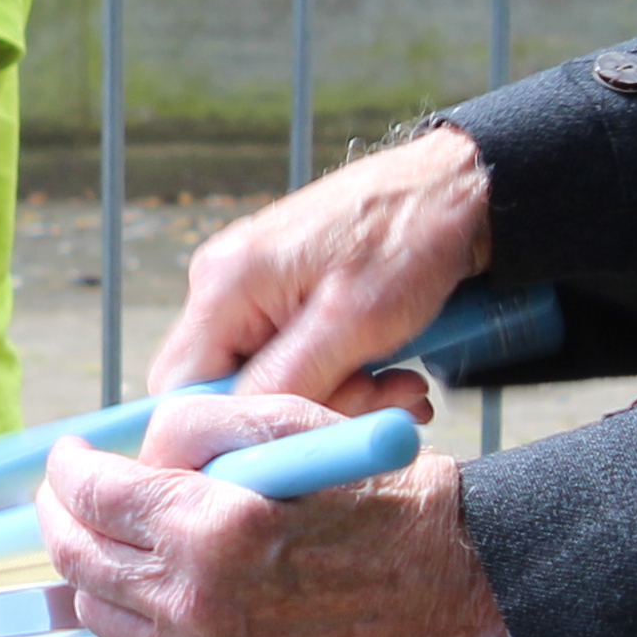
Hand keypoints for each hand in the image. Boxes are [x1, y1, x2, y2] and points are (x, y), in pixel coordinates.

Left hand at [40, 387, 517, 636]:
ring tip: (97, 527)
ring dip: (84, 559)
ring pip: (98, 603)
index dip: (70, 467)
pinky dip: (121, 602)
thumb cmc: (384, 499)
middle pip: (80, 552)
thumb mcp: (290, 424)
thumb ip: (196, 426)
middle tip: (66, 487)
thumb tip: (141, 452)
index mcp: (214, 526)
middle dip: (61, 511)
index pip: (95, 495)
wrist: (451, 584)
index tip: (72, 454)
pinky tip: (135, 572)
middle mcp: (201, 594)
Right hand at [145, 126, 493, 411]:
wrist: (456, 188)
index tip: (289, 448)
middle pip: (229, 391)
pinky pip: (299, 360)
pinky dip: (346, 377)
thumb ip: (286, 382)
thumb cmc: (409, 236)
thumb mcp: (353, 322)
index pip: (179, 391)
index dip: (226, 433)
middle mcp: (226, 288)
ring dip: (339, 398)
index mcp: (223, 286)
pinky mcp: (290, 297)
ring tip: (400, 388)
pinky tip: (393, 374)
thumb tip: (234, 436)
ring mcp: (258, 291)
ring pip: (273, 382)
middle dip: (300, 414)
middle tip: (372, 406)